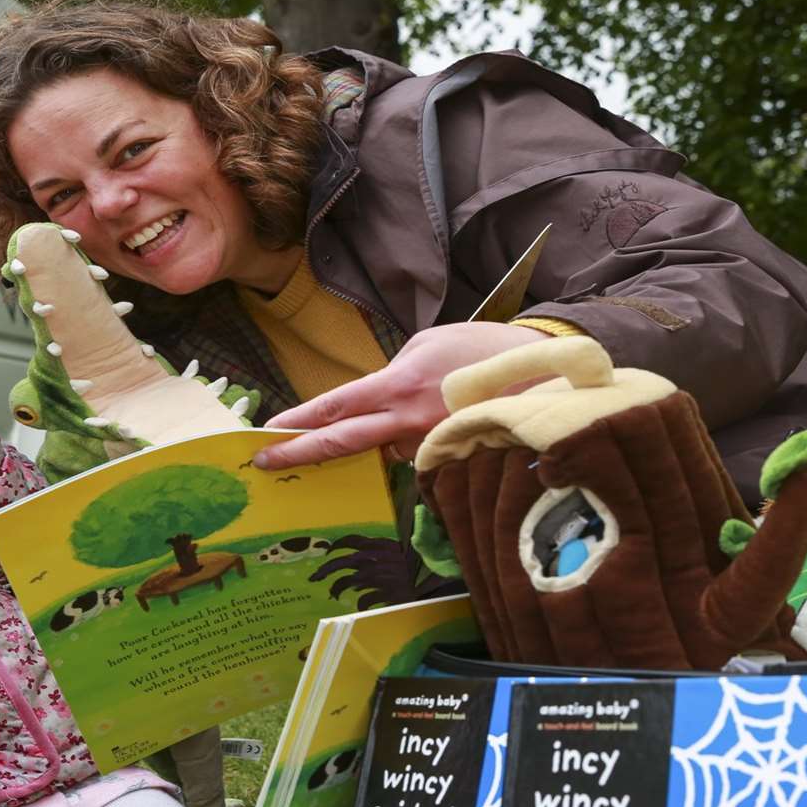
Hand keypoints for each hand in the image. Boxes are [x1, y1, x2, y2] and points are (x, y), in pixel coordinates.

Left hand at [255, 324, 549, 469]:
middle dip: (302, 453)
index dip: (299, 423)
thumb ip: (392, 377)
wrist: (540, 373)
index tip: (268, 434)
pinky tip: (440, 419)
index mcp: (398, 386)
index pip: (336, 408)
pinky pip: (417, 453)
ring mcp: (428, 445)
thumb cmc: (481, 350)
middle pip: (343, 443)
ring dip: (388, 433)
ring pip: (387, 448)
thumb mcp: (426, 345)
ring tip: (426, 406)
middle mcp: (408, 422)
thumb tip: (375, 403)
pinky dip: (417, 438)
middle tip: (266, 462)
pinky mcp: (447, 460)